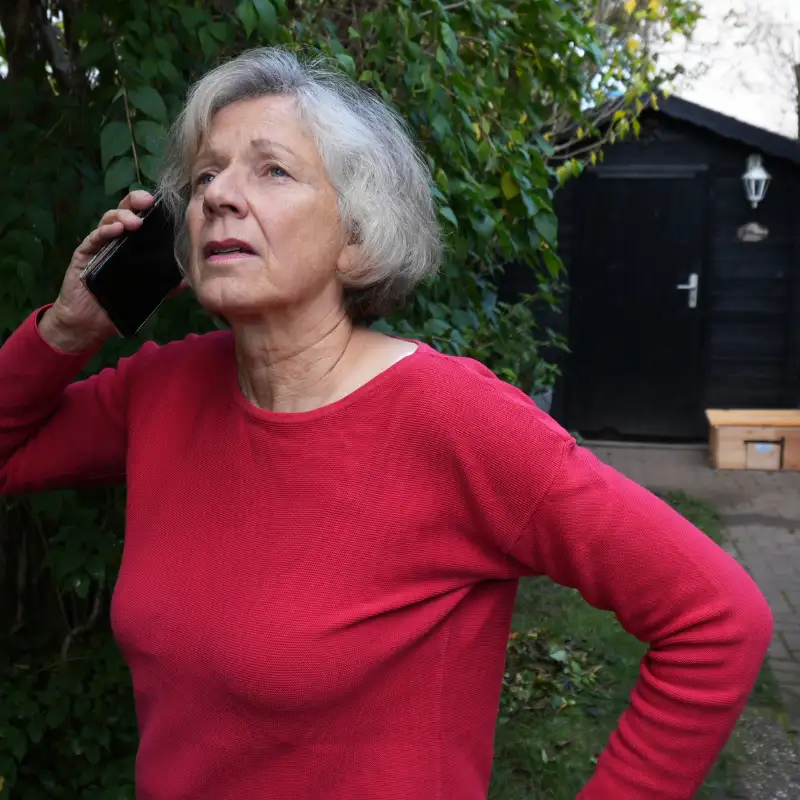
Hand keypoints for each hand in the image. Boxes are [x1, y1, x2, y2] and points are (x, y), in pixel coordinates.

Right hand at [39, 191, 155, 352]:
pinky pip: (94, 238)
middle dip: (134, 202)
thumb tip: (188, 279)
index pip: (139, 218)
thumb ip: (166, 285)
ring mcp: (98, 245)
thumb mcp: (147, 293)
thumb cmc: (119, 303)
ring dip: (121, 216)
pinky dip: (105, 232)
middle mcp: (114, 240)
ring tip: (135, 221)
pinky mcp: (83, 254)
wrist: (92, 322)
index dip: (148, 207)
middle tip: (147, 201)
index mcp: (131, 245)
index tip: (161, 203)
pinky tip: (116, 230)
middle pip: (123, 212)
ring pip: (108, 221)